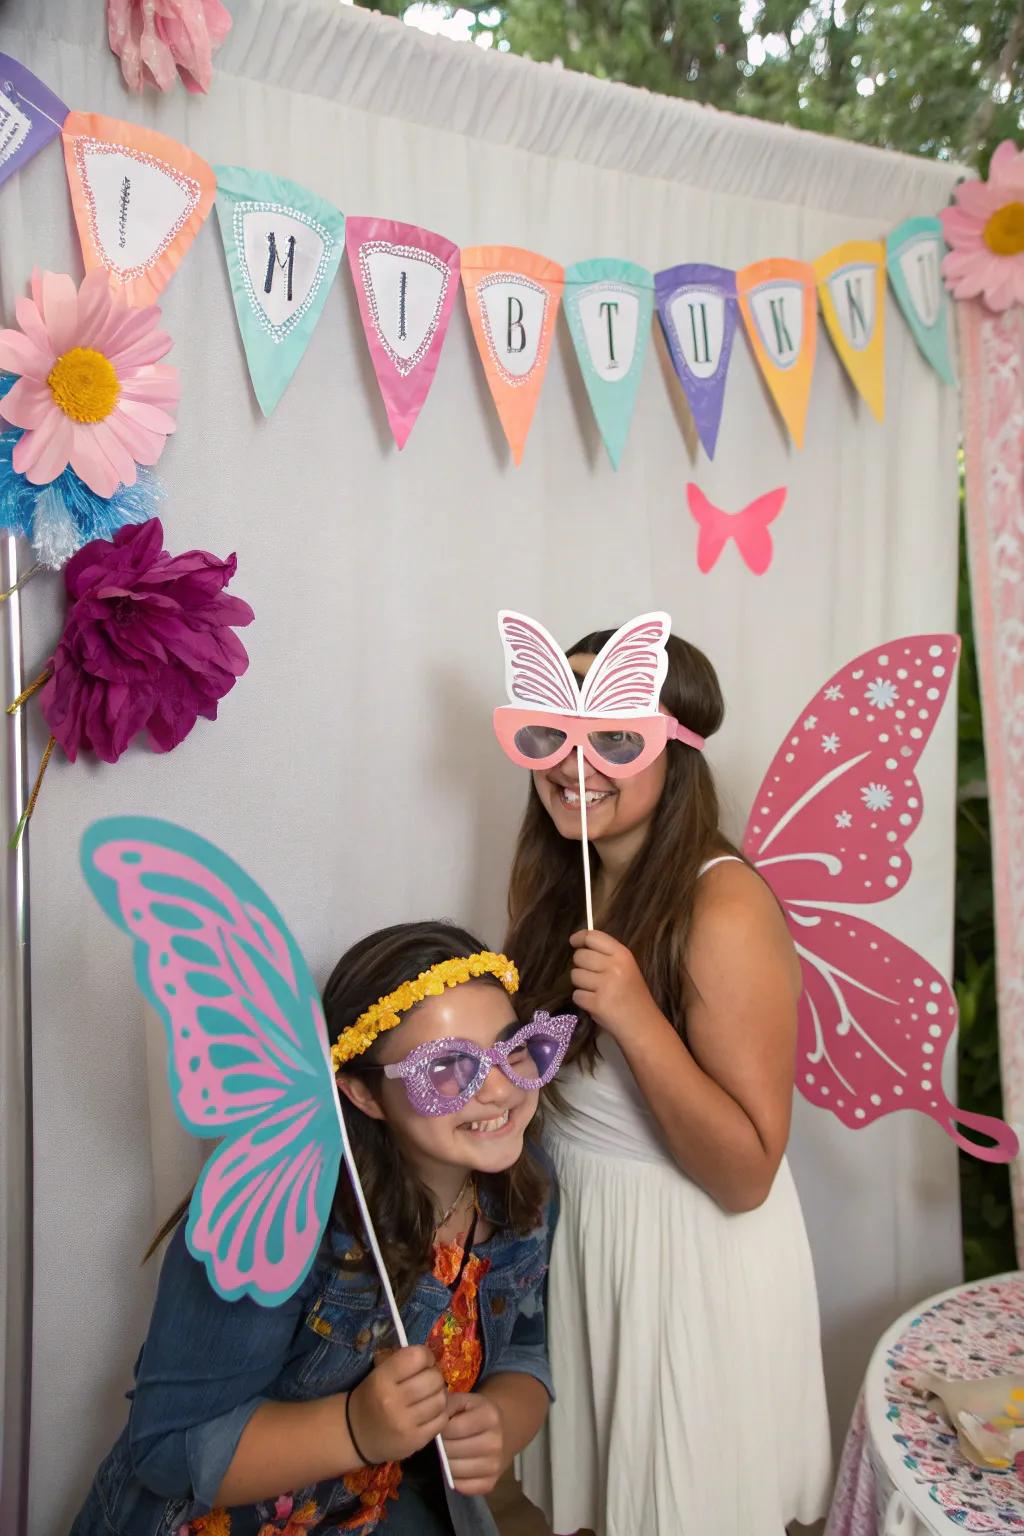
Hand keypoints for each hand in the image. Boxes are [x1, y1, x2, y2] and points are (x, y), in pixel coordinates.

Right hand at [347, 1345, 446, 1465]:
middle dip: (435, 1375)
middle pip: (433, 1379)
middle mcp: (393, 1401)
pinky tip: (430, 1412)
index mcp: (382, 1379)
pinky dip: (440, 1413)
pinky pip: (441, 1420)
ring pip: (441, 1399)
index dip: (426, 1356)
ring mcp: (405, 1423)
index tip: (423, 1362)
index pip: (417, 1357)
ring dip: (439, 1394)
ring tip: (430, 1395)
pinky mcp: (415, 1440)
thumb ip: (402, 1361)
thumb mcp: (378, 1373)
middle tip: (428, 1379)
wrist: (356, 1436)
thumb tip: (429, 1357)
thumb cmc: (370, 1398)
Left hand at [442, 1392, 505, 1494]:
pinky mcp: (489, 1484)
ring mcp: (494, 1466)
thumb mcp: (464, 1401)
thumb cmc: (476, 1414)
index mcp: (489, 1417)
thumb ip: (447, 1404)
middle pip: (452, 1451)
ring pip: (454, 1470)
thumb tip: (432, 1417)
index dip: (441, 1429)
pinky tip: (459, 1465)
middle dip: (442, 1446)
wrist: (503, 1432)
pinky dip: (455, 1479)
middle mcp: (495, 1443)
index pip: (453, 1428)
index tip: (441, 1427)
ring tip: (450, 1452)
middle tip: (444, 1441)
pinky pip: (462, 1487)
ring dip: (446, 1462)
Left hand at [570, 929, 657, 1038]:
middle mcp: (614, 966)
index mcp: (623, 954)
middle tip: (594, 977)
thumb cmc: (633, 995)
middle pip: (579, 956)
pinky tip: (597, 1004)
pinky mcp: (597, 1003)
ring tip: (597, 992)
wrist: (643, 1025)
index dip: (580, 937)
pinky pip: (576, 995)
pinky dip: (583, 1001)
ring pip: (575, 976)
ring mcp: (605, 985)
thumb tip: (579, 945)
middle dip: (581, 966)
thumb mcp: (626, 968)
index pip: (593, 937)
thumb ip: (606, 956)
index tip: (574, 942)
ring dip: (581, 985)